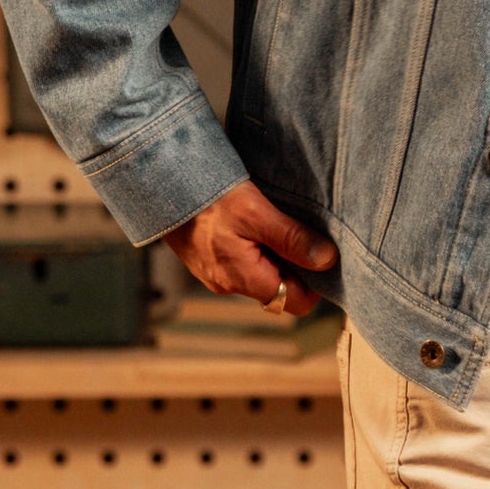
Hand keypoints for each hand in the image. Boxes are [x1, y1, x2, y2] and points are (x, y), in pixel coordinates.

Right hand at [162, 180, 337, 315]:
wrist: (163, 186)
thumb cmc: (207, 199)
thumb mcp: (257, 213)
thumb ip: (292, 239)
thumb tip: (327, 260)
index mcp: (243, 279)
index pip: (295, 303)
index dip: (317, 283)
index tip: (327, 255)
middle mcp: (229, 284)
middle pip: (281, 289)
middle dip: (298, 266)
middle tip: (308, 233)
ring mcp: (218, 274)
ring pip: (263, 274)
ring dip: (278, 254)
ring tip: (282, 223)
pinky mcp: (210, 260)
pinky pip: (246, 262)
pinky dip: (259, 247)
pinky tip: (261, 222)